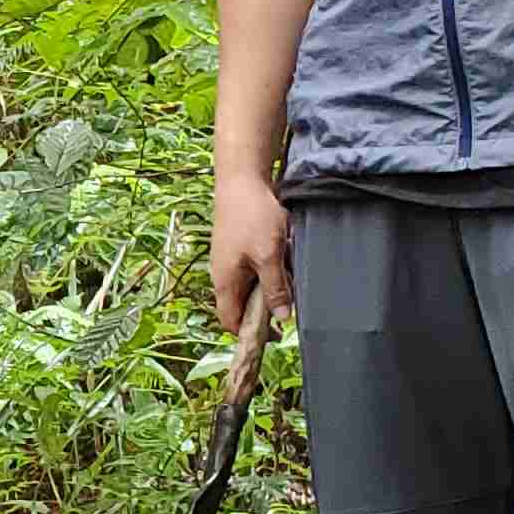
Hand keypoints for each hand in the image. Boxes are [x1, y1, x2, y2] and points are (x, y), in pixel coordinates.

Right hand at [210, 170, 290, 334]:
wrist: (242, 177)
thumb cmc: (252, 216)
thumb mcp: (269, 255)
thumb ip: (275, 288)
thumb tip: (282, 318)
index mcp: (224, 282)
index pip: (230, 321)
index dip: (249, 334)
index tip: (275, 335)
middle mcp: (223, 275)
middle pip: (243, 305)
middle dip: (266, 307)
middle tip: (290, 301)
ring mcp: (230, 260)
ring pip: (252, 286)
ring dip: (272, 284)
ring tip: (288, 271)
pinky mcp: (240, 247)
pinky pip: (256, 268)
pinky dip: (271, 267)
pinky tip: (285, 254)